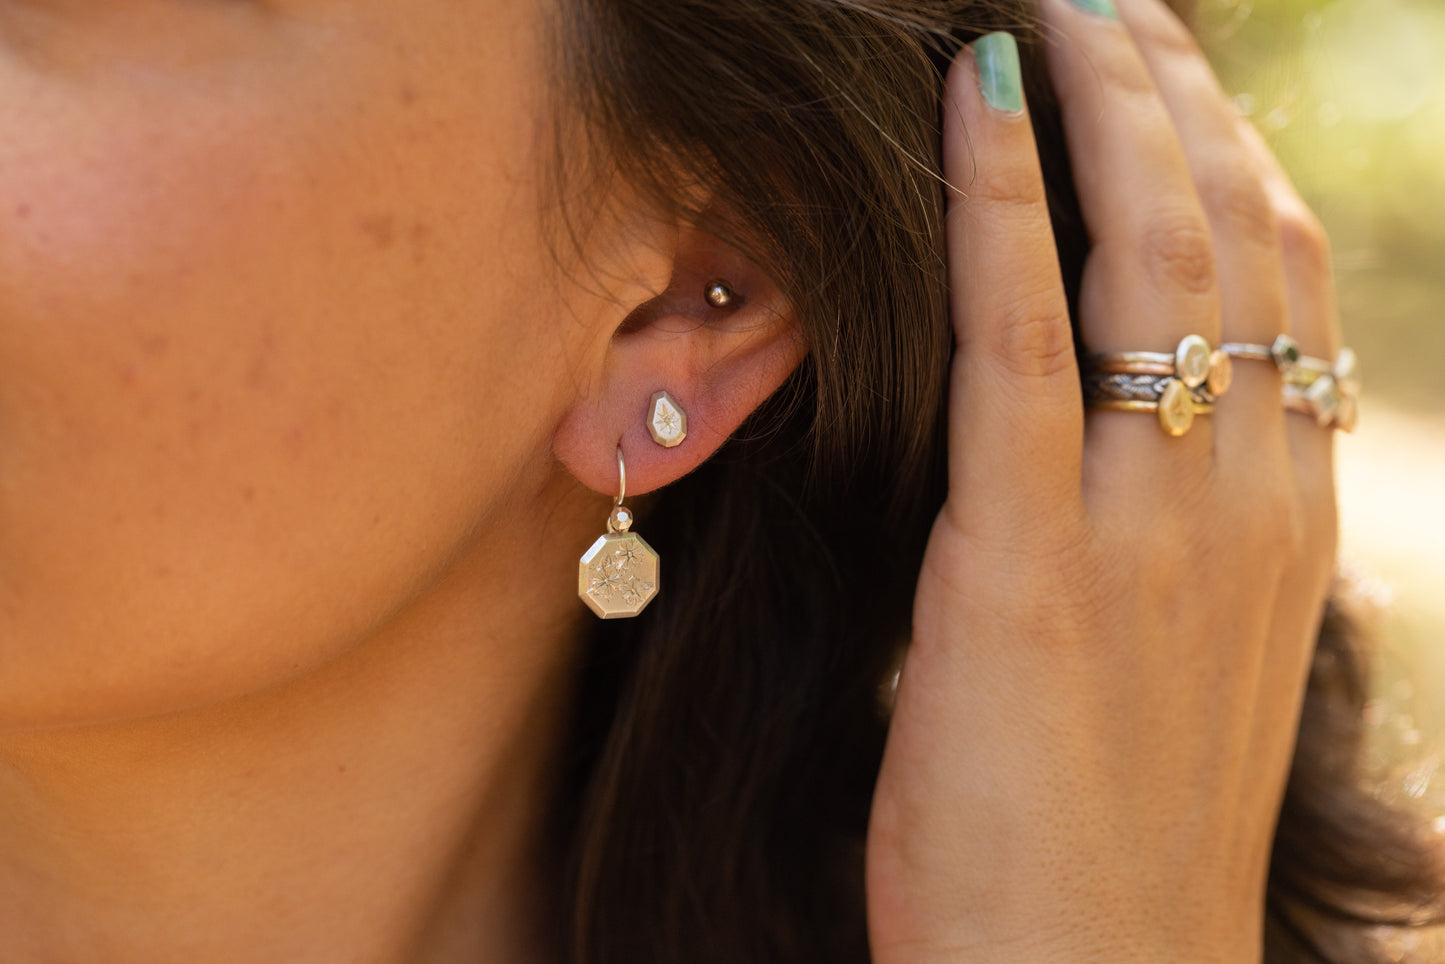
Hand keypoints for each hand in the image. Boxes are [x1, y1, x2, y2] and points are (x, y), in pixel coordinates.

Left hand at [864, 0, 1339, 958]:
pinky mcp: (1029, 561)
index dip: (1224, 145)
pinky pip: (1018, 343)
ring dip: (1103, 103)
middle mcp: (1248, 492)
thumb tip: (1118, 430)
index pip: (1278, 272)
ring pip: (1150, 254)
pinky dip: (996, 203)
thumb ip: (1167, 528)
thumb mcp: (1173, 657)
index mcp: (1282, 510)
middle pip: (1232, 230)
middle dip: (1172, 90)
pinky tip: (973, 98)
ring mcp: (1152, 523)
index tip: (1164, 65)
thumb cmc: (1112, 834)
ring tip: (1054, 5)